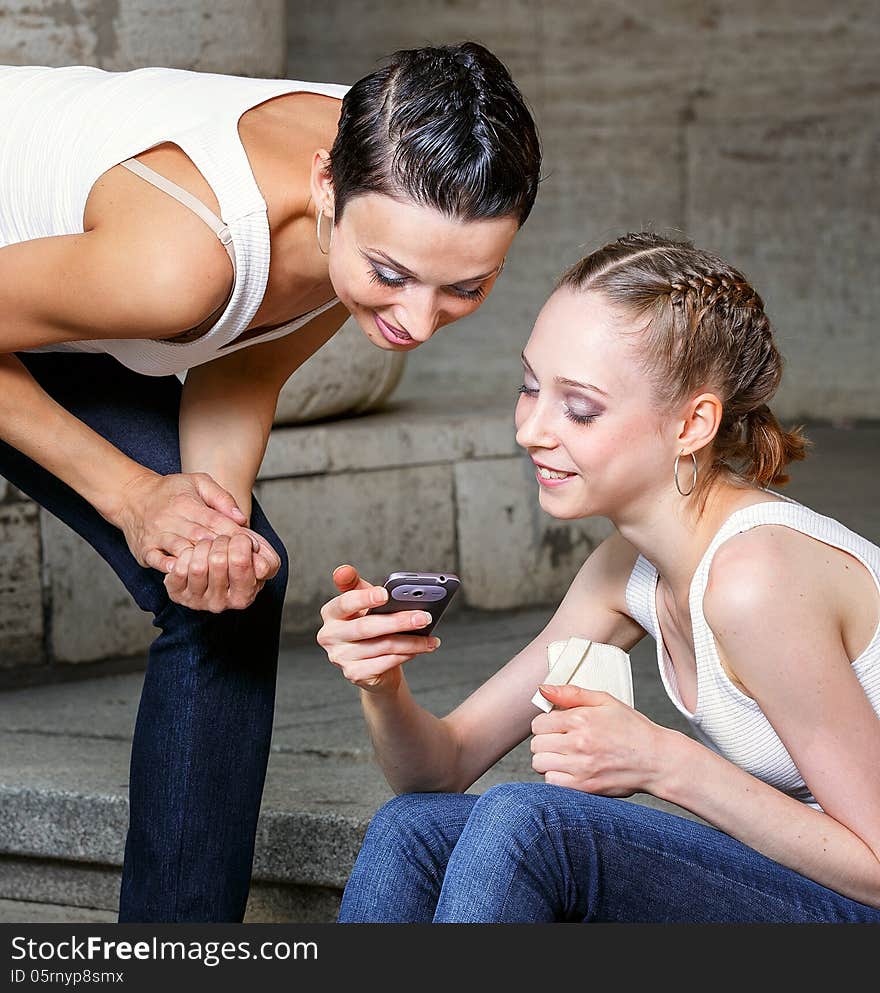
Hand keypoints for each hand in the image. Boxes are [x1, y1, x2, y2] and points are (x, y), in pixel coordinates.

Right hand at [114, 469, 258, 571]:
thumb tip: (241, 518)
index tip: (253, 546)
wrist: (131, 496)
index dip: (235, 534)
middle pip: (201, 538)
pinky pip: (157, 561)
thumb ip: (221, 498)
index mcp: (186, 503)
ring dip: (201, 560)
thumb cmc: (170, 491)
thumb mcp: (197, 482)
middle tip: (242, 563)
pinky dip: (169, 567)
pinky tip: (184, 571)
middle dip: (223, 550)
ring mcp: (157, 536)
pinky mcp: (145, 550)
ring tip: (220, 571)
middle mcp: (171, 520)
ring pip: (181, 550)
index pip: (215, 521)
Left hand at [163, 531, 275, 611]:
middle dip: (221, 541)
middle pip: (218, 561)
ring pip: (197, 566)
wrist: (212, 565)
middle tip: (223, 540)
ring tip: (208, 544)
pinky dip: (186, 554)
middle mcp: (220, 604)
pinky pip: (179, 569)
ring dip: (203, 546)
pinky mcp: (177, 594)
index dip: (241, 541)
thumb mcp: (259, 558)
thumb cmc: (238, 559)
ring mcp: (197, 601)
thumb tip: (261, 569)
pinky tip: (193, 553)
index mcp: (244, 596)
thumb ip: (267, 560)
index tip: (240, 539)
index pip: (241, 562)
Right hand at [316, 563, 440, 692]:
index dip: (364, 597)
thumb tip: (347, 570)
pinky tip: (420, 649)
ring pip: (382, 646)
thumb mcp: (365, 601)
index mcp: (331, 612)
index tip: (385, 593)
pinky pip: (385, 663)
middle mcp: (330, 636)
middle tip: (424, 617)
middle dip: (399, 621)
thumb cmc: (369, 623)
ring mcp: (340, 657)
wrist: (372, 662)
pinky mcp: (354, 674)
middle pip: (366, 627)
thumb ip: (361, 586)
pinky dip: (406, 655)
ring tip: (430, 638)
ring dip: (411, 641)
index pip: (345, 602)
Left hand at [530, 683, 667, 796]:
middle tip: (560, 741)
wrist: (657, 759)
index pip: (538, 724)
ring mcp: (581, 767)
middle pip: (537, 744)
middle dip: (545, 741)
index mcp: (581, 719)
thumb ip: (571, 693)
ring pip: (540, 764)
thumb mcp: (605, 701)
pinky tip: (569, 770)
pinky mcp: (585, 787)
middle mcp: (579, 743)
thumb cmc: (633, 729)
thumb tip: (543, 688)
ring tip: (563, 755)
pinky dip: (556, 777)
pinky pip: (551, 783)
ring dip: (547, 759)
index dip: (545, 724)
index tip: (556, 726)